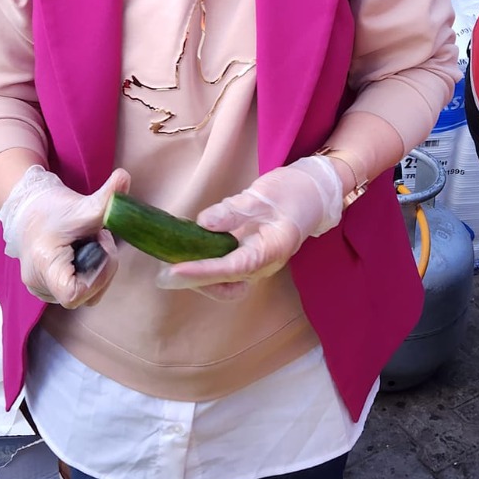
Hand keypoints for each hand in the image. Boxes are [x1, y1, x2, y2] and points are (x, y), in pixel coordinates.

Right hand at [0, 166, 128, 308]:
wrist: (28, 210)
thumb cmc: (53, 210)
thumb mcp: (82, 206)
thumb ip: (106, 198)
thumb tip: (124, 176)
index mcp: (44, 265)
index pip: (74, 295)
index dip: (97, 277)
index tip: (99, 249)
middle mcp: (39, 284)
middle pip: (85, 294)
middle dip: (102, 267)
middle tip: (98, 239)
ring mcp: (42, 290)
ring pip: (84, 294)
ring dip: (96, 270)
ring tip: (89, 244)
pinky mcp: (47, 289)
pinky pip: (76, 291)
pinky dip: (86, 273)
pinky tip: (82, 254)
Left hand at [161, 156, 343, 301]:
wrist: (313, 193)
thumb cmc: (292, 192)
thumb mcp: (263, 195)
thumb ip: (233, 211)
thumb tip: (204, 223)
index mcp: (270, 250)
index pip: (230, 268)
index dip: (201, 272)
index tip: (175, 271)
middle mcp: (262, 264)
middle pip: (226, 287)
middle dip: (196, 283)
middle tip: (166, 273)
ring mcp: (255, 263)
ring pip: (225, 284)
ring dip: (199, 279)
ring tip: (172, 266)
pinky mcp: (248, 256)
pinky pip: (225, 271)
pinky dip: (205, 268)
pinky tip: (187, 255)